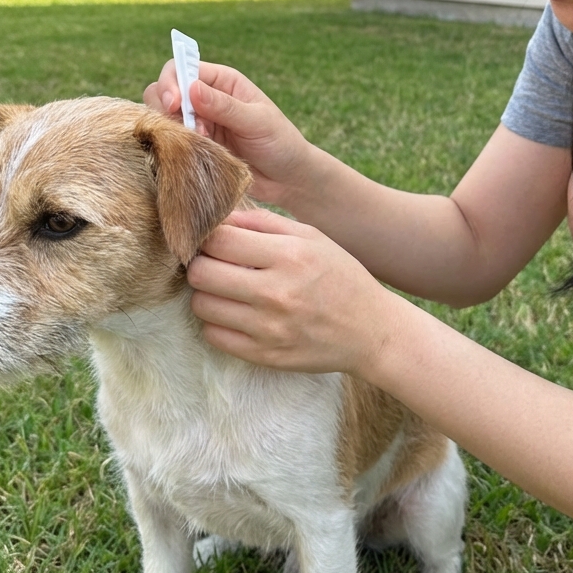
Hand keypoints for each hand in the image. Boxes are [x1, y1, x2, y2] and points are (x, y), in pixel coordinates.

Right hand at [143, 61, 310, 205]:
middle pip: (162, 92)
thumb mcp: (257, 122)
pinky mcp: (195, 147)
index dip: (170, 83)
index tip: (175, 105)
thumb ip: (225, 106)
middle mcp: (205, 98)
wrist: (289, 178)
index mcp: (222, 81)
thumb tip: (191, 89)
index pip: (180, 68)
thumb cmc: (281, 143)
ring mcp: (198, 123)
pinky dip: (175, 149)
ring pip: (162, 119)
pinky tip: (195, 158)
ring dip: (172, 132)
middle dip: (167, 111)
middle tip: (193, 131)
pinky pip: (171, 143)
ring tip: (200, 145)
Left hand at [187, 209, 403, 374]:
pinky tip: (235, 312)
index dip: (208, 235)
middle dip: (201, 263)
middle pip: (201, 272)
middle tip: (215, 263)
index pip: (219, 239)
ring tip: (226, 288)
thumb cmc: (340, 276)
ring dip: (207, 293)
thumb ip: (263, 222)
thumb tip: (219, 217)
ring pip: (201, 305)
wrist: (371, 331)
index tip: (214, 239)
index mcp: (289, 255)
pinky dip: (217, 322)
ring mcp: (268, 328)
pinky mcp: (264, 356)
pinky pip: (213, 335)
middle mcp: (276, 293)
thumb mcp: (311, 237)